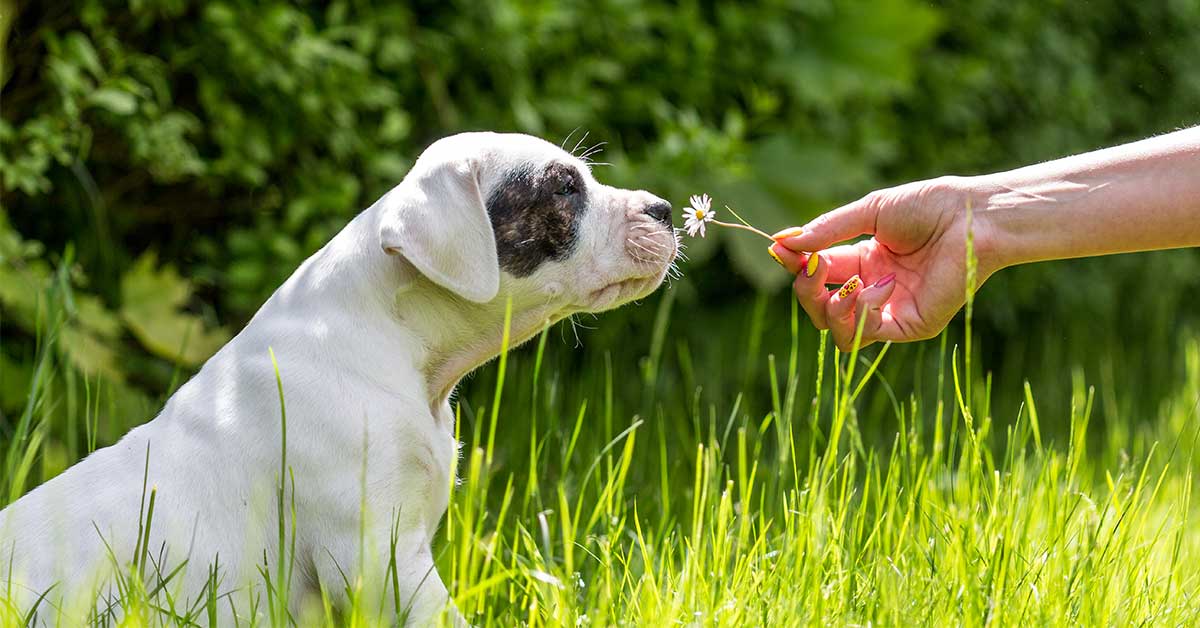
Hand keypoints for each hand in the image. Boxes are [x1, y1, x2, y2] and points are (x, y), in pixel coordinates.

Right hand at [769, 176, 996, 350]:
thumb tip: (780, 241)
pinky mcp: (910, 325)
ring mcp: (890, 310)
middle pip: (819, 308)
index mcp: (863, 261)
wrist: (973, 216)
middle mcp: (873, 288)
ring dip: (829, 308)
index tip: (780, 249)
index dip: (795, 265)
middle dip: (806, 290)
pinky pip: (867, 333)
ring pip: (837, 331)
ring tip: (847, 284)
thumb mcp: (868, 212)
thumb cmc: (928, 207)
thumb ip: (826, 231)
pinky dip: (863, 310)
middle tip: (811, 268)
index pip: (816, 274)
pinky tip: (881, 284)